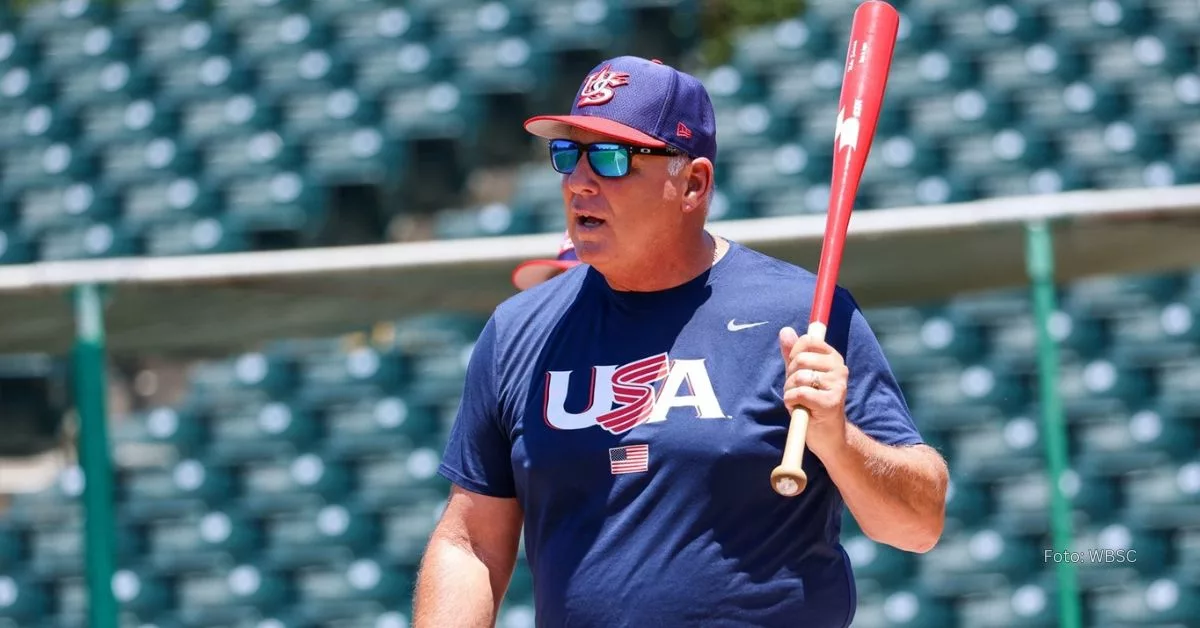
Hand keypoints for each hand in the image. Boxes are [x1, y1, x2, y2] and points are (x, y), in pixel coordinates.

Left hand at [779, 326, 849, 458]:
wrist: (828, 435)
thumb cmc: (812, 403)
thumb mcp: (800, 375)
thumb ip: (792, 354)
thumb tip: (785, 330)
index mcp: (833, 358)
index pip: (808, 341)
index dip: (794, 354)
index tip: (795, 369)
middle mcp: (840, 369)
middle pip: (801, 359)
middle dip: (790, 376)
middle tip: (796, 389)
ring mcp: (837, 385)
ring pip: (800, 377)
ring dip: (790, 390)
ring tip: (798, 400)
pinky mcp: (831, 402)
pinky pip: (800, 393)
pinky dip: (791, 401)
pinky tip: (798, 408)